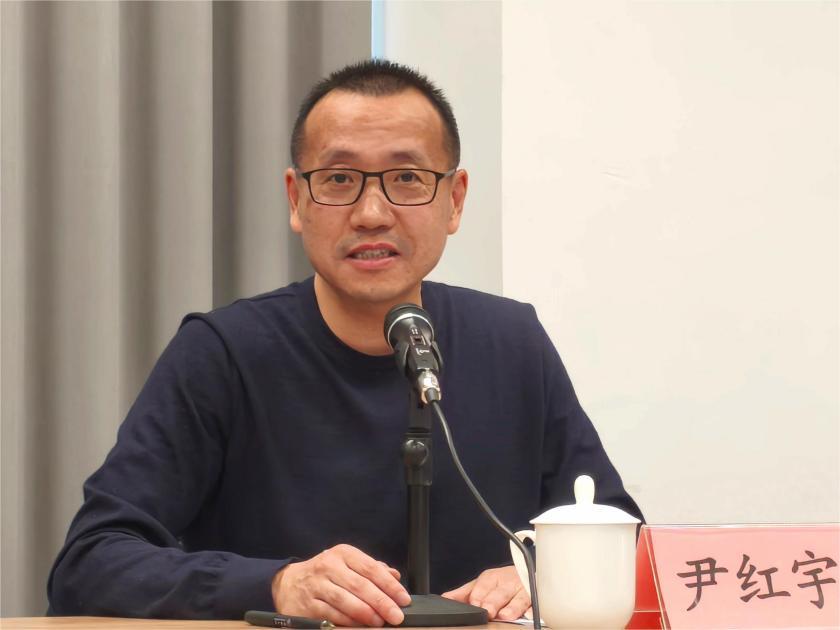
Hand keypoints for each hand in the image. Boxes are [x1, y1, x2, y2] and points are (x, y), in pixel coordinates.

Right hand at [271, 544, 411, 626]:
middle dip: (381, 602)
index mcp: (343, 553)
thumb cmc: (325, 574)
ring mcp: (316, 585)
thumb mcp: (347, 563)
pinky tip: (360, 625)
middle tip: (396, 615)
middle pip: (360, 585)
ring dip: (365, 613)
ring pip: (345, 601)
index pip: (371, 568)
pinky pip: (331, 615)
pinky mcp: (307, 605)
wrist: (288, 582)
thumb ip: (372, 569)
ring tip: (379, 622)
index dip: (389, 585)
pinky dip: (348, 622)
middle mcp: (328, 566)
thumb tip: (395, 576)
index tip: (403, 599)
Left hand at [441, 565, 530, 620]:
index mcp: (492, 578)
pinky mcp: (535, 599)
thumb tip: (445, 599)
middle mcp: (507, 583)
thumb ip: (464, 593)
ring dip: (511, 607)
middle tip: (488, 610)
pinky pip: (534, 605)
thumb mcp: (482, 584)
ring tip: (505, 615)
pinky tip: (528, 615)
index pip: (484, 584)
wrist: (526, 573)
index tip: (475, 602)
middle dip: (493, 601)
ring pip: (517, 599)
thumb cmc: (501, 582)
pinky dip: (531, 610)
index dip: (479, 594)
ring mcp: (522, 591)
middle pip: (500, 592)